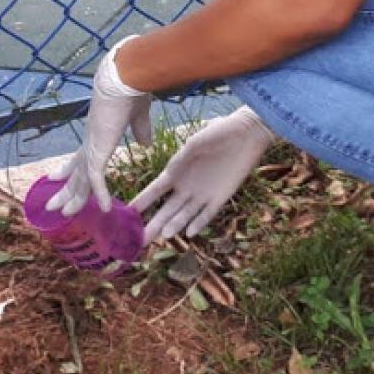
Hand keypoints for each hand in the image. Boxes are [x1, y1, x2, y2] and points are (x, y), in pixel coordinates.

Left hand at [47, 37, 152, 216]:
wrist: (126, 76)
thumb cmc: (133, 89)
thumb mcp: (139, 115)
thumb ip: (141, 130)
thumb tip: (145, 144)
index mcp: (98, 131)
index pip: (81, 156)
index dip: (69, 169)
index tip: (57, 178)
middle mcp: (92, 140)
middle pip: (76, 171)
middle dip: (66, 190)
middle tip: (53, 206)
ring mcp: (94, 144)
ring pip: (81, 178)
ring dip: (73, 197)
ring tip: (63, 214)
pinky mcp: (100, 148)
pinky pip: (97, 178)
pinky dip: (100, 194)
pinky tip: (105, 208)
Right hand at [133, 106, 274, 239]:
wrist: (246, 134)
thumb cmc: (217, 133)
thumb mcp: (194, 144)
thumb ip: (180, 161)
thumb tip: (167, 173)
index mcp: (176, 171)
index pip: (154, 191)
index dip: (142, 201)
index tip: (128, 213)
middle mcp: (187, 186)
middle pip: (167, 209)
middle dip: (154, 223)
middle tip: (141, 240)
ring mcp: (203, 194)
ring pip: (185, 215)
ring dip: (174, 225)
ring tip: (163, 236)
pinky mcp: (221, 197)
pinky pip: (207, 214)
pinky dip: (198, 223)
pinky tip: (189, 233)